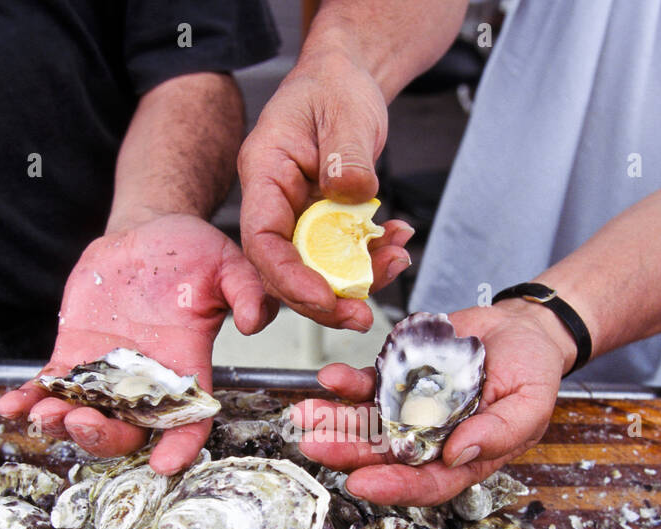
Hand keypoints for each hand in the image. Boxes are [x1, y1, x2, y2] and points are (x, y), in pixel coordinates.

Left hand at [0, 214, 265, 474]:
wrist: (149, 235)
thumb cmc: (192, 254)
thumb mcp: (228, 264)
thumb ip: (247, 292)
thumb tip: (255, 322)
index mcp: (186, 369)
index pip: (187, 421)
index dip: (180, 446)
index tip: (165, 463)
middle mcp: (145, 382)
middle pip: (127, 431)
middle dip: (103, 437)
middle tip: (85, 422)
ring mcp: (106, 373)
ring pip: (83, 415)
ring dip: (61, 425)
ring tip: (44, 416)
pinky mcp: (73, 355)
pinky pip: (48, 387)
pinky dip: (28, 400)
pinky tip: (10, 406)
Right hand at [237, 49, 412, 332]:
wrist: (346, 80)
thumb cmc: (333, 87)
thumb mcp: (344, 111)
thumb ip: (347, 154)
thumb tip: (352, 195)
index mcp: (265, 175)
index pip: (262, 242)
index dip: (288, 279)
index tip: (324, 299)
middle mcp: (277, 204)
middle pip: (286, 270)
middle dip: (324, 300)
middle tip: (361, 315)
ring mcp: (301, 217)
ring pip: (319, 269)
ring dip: (358, 280)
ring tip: (396, 262)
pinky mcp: (326, 224)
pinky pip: (345, 255)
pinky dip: (374, 258)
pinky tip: (397, 244)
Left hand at [292, 300, 574, 505]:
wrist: (523, 330)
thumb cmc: (533, 373)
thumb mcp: (530, 405)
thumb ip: (497, 432)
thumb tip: (456, 452)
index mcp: (461, 459)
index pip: (424, 483)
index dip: (393, 487)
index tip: (362, 484)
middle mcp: (429, 440)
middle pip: (382, 455)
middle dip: (346, 452)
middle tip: (315, 447)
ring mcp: (410, 409)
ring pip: (365, 422)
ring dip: (334, 420)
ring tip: (304, 414)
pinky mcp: (399, 379)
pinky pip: (367, 385)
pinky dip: (347, 383)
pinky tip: (330, 379)